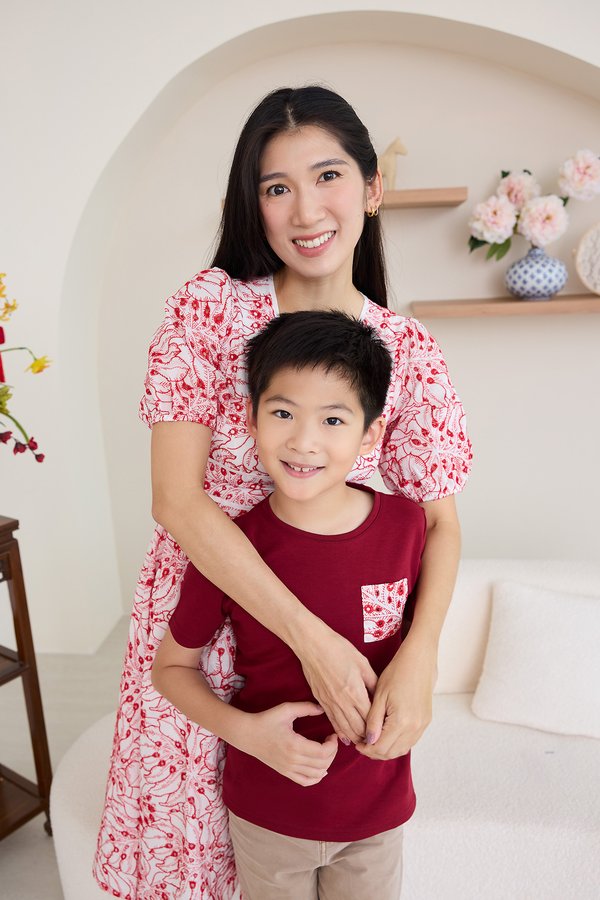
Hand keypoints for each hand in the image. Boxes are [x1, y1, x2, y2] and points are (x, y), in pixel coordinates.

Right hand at [240, 702, 337, 786]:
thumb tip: (322, 709)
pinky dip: (316, 777)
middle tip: (331, 741)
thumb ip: (305, 708)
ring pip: (316, 774)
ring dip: (327, 764)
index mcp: (294, 745)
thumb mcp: (286, 709)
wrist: (248, 734)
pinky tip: (320, 769)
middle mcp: (293, 761)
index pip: (322, 752)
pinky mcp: (285, 772)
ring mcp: (288, 769)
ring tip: (326, 751)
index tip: (332, 734)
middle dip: (332, 752)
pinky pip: (305, 781)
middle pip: (322, 764)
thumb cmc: (266, 720)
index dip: (333, 745)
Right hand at [298, 627, 377, 744]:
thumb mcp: (362, 663)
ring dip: (355, 738)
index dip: (379, 727)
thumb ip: (373, 682)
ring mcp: (330, 703)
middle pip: (358, 728)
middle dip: (368, 737)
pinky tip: (346, 738)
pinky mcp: (321, 702)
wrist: (313, 645)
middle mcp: (342, 702)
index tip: (386, 731)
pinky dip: (341, 733)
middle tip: (377, 741)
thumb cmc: (338, 649)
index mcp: (355, 692)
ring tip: (364, 742)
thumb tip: (380, 696)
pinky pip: (332, 723)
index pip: (370, 718)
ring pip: (345, 729)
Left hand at [355, 637, 435, 760]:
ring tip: (373, 740)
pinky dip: (397, 743)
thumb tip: (368, 740)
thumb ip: (373, 721)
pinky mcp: (426, 721)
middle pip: (391, 753)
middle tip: (362, 744)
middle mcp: (414, 727)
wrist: (419, 660)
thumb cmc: (397, 673)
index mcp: (401, 721)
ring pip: (402, 749)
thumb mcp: (380, 696)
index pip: (380, 748)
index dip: (366, 749)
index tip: (357, 743)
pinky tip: (387, 734)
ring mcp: (422, 725)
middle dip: (375, 752)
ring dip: (387, 749)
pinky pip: (410, 741)